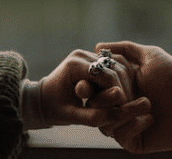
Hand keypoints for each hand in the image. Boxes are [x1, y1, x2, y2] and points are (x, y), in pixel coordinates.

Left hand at [37, 49, 151, 128]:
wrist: (42, 100)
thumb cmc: (54, 110)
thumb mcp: (72, 116)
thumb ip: (94, 116)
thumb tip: (120, 113)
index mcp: (75, 65)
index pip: (107, 76)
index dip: (119, 94)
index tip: (125, 110)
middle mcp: (82, 54)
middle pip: (114, 69)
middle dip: (124, 89)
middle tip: (130, 107)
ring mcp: (88, 54)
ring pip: (117, 65)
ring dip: (125, 84)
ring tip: (127, 103)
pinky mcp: (93, 58)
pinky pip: (113, 65)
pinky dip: (121, 79)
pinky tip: (124, 94)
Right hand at [90, 41, 171, 152]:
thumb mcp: (149, 56)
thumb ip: (124, 50)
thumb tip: (97, 46)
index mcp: (119, 87)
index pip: (94, 88)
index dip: (90, 84)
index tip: (93, 78)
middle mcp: (120, 106)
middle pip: (95, 106)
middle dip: (104, 99)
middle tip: (120, 93)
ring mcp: (127, 125)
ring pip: (106, 123)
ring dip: (122, 112)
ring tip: (146, 103)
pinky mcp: (136, 141)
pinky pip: (122, 137)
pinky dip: (132, 125)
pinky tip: (150, 118)